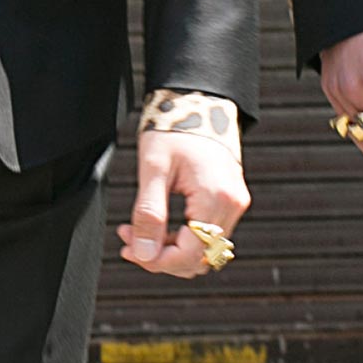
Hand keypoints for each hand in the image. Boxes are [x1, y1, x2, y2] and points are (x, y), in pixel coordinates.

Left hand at [117, 128, 250, 278]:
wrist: (198, 101)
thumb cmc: (174, 128)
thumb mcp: (153, 169)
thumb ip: (149, 214)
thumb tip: (144, 254)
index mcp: (216, 197)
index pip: (190, 254)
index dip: (157, 260)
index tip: (128, 249)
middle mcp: (232, 205)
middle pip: (199, 259)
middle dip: (161, 257)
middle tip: (128, 239)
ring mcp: (235, 203)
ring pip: (203, 251)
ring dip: (170, 250)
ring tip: (138, 231)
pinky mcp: (230, 201)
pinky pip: (207, 235)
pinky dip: (182, 238)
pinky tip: (158, 225)